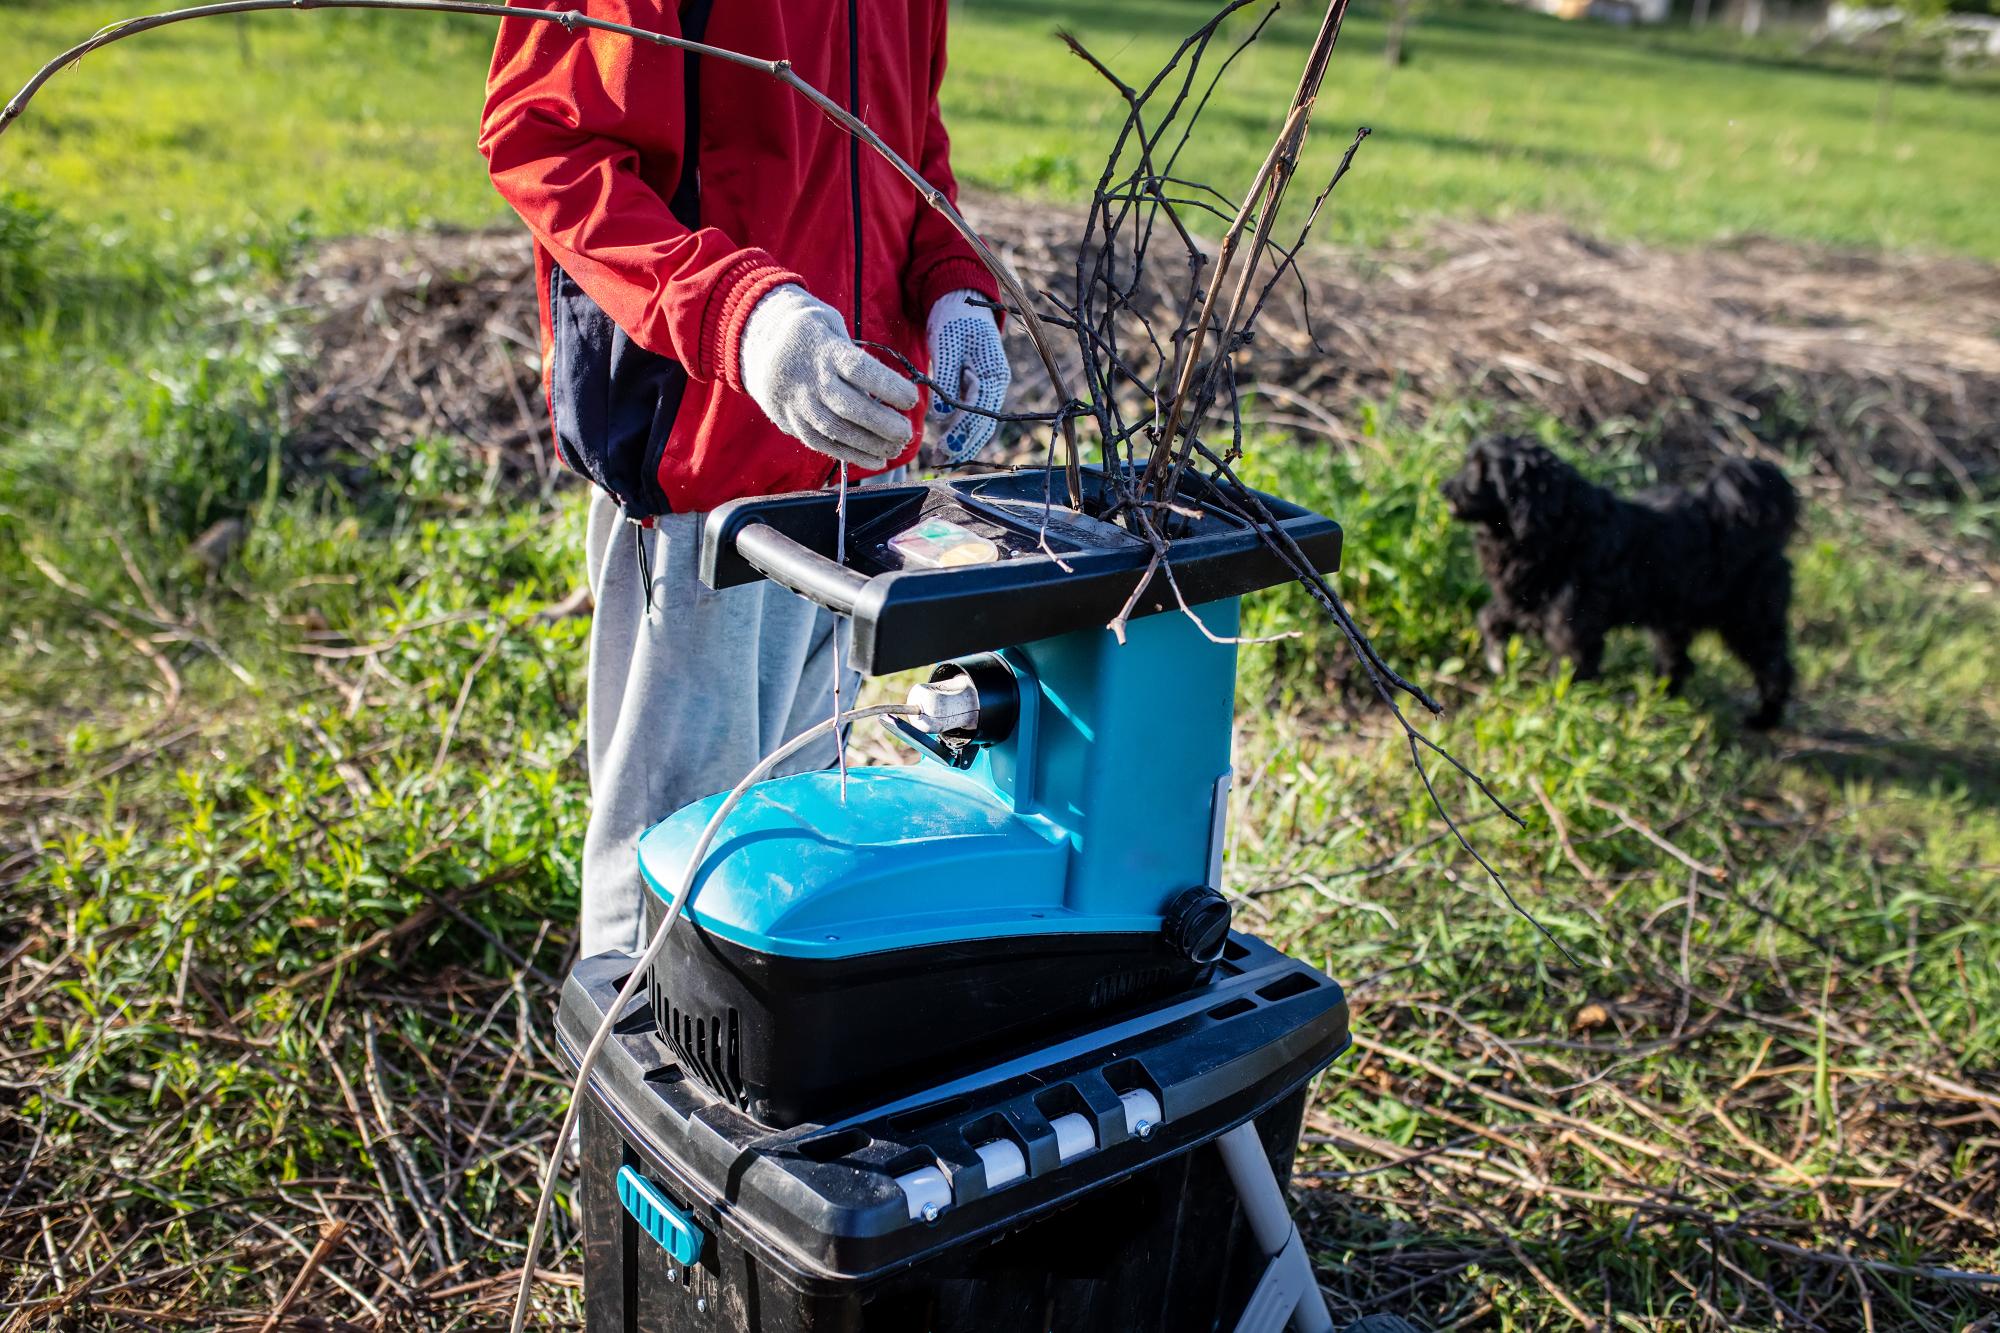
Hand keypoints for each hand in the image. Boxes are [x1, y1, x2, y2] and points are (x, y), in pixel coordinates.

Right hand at [740, 285, 918, 468]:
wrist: (755, 339)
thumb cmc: (808, 331)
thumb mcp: (830, 324)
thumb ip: (854, 355)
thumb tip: (885, 391)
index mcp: (823, 349)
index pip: (859, 370)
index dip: (887, 386)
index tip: (911, 399)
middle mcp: (809, 379)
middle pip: (848, 406)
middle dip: (882, 424)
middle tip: (907, 433)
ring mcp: (796, 403)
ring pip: (834, 430)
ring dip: (868, 444)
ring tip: (895, 448)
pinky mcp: (788, 420)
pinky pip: (820, 443)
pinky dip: (849, 455)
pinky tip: (874, 460)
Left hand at [926, 289, 1010, 462]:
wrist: (958, 302)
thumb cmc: (954, 318)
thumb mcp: (947, 343)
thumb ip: (947, 378)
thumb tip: (943, 415)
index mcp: (995, 373)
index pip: (982, 410)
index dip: (965, 432)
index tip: (947, 447)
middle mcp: (996, 384)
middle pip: (984, 423)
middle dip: (964, 444)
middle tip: (942, 460)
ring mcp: (988, 388)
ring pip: (980, 423)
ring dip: (963, 442)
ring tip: (942, 457)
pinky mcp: (976, 388)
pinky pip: (972, 415)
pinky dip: (961, 430)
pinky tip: (947, 443)